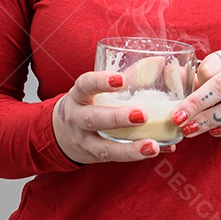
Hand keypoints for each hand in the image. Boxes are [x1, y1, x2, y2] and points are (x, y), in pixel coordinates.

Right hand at [52, 70, 176, 163]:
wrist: (61, 133)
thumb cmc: (89, 103)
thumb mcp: (98, 89)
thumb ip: (127, 76)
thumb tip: (159, 61)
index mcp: (78, 96)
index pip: (84, 85)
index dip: (100, 82)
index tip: (120, 79)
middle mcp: (77, 119)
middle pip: (93, 119)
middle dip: (117, 118)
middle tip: (143, 114)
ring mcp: (84, 141)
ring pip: (104, 148)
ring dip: (130, 149)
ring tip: (153, 145)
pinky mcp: (95, 157)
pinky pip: (115, 158)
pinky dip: (136, 155)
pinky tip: (155, 150)